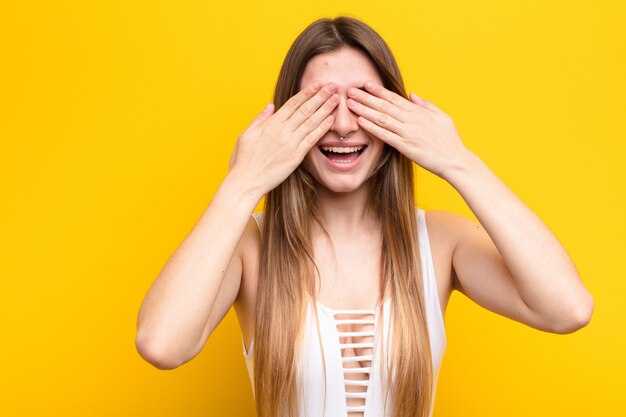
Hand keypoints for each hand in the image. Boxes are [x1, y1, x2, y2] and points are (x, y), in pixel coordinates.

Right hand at [229, 82, 338, 195]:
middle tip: (333, 86)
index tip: (317, 84)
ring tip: (336, 99)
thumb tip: (270, 106)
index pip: (292, 103)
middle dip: (320, 96)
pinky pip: (312, 139)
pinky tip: (330, 120)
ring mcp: (290, 143)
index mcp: (270, 124)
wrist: (246, 181)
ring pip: (311, 122)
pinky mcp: (296, 157)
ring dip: (325, 109)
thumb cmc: (243, 160)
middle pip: (305, 109)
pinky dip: (322, 129)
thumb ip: (260, 119)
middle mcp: (282, 131)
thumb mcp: (246, 134)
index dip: (306, 92)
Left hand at [346, 81, 470, 179]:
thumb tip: (412, 94)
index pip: (394, 98)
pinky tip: (360, 122)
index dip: (379, 90)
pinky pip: (385, 135)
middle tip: (349, 90)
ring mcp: (408, 133)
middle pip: (384, 105)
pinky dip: (372, 128)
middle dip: (365, 97)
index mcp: (419, 112)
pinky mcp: (405, 147)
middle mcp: (412, 120)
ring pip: (382, 118)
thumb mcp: (442, 117)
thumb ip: (426, 105)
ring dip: (364, 110)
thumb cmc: (450, 141)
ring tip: (350, 104)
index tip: (365, 84)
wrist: (455, 161)